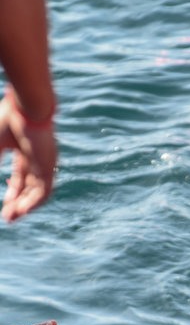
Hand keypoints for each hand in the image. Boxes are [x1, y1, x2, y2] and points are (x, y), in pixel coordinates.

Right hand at [0, 92, 56, 221]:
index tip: (4, 205)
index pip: (20, 176)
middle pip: (29, 186)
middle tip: (8, 218)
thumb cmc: (6, 120)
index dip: (12, 191)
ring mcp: (45, 162)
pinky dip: (35, 202)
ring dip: (25, 206)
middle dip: (18, 202)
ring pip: (38, 190)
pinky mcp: (50, 166)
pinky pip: (45, 190)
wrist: (26, 107)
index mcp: (24, 149)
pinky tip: (25, 211)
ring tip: (13, 218)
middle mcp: (37, 158)